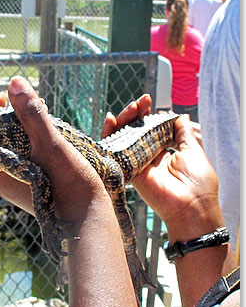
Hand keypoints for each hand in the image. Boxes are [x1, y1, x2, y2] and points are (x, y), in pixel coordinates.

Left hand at [0, 76, 137, 306]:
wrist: (90, 222)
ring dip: (26, 128)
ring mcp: (19, 181)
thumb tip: (14, 82)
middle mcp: (4, 177)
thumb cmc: (69, 186)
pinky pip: (28, 155)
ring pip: (15, 146)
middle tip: (29, 105)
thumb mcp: (50, 145)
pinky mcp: (35, 184)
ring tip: (42, 116)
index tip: (4, 97)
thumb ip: (32, 115)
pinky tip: (51, 136)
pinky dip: (35, 142)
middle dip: (12, 118)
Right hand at [101, 95, 220, 239]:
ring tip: (131, 107)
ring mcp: (135, 161)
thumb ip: (183, 133)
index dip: (147, 114)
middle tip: (141, 102)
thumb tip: (181, 116)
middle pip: (133, 130)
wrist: (191, 205)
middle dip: (135, 113)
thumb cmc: (197, 181)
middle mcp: (147, 155)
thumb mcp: (192, 150)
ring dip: (123, 119)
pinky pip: (113, 149)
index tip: (150, 101)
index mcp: (163, 151)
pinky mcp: (126, 168)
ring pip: (121, 137)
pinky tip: (111, 120)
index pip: (149, 128)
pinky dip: (108, 134)